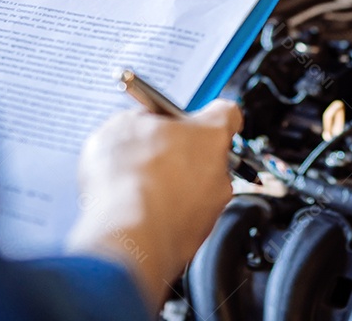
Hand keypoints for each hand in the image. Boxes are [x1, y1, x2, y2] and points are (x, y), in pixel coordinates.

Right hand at [67, 100, 242, 310]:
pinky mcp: (195, 240)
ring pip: (193, 190)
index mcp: (210, 135)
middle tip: (148, 153)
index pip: (227, 113)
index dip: (206, 112)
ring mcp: (210, 210)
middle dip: (179, 153)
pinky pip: (180, 219)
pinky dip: (161, 214)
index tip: (190, 115)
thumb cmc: (131, 178)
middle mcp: (220, 173)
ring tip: (134, 188)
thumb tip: (142, 124)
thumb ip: (141, 119)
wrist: (128, 237)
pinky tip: (134, 212)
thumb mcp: (124, 125)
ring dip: (169, 187)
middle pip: (206, 154)